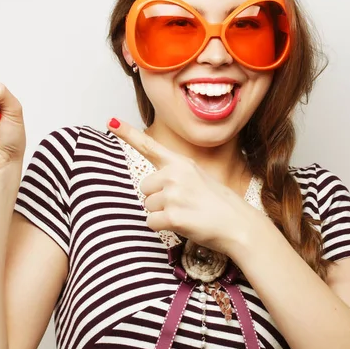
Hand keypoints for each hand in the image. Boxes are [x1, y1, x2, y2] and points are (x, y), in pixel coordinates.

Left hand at [108, 118, 262, 255]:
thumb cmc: (218, 203)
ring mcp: (173, 195)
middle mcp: (174, 175)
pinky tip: (183, 224)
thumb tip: (151, 185)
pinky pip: (151, 222)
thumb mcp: (198, 177)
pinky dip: (163, 227)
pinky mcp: (172, 216)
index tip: (111, 121)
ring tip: (186, 213)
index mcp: (181, 163)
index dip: (128, 133)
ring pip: (147, 206)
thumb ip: (175, 175)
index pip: (149, 146)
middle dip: (157, 199)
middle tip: (183, 203)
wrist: (239, 224)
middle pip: (144, 188)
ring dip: (162, 214)